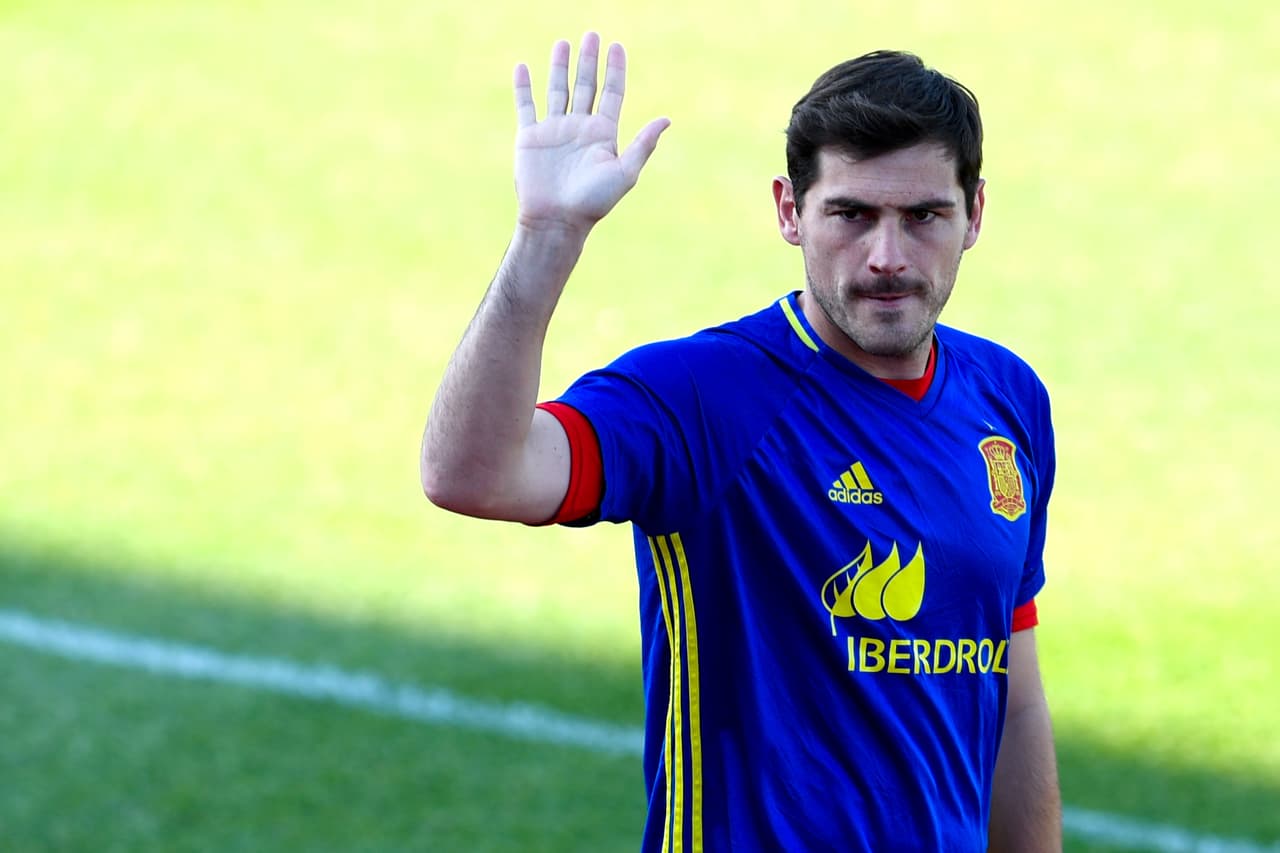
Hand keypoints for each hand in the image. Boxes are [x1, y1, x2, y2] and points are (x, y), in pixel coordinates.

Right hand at [512, 33, 668, 233]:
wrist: (556, 221)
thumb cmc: (592, 202)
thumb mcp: (625, 172)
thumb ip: (643, 144)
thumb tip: (667, 119)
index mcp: (603, 134)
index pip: (612, 93)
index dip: (615, 70)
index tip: (617, 46)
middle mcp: (579, 128)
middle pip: (586, 85)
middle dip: (589, 60)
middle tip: (592, 35)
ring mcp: (554, 130)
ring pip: (558, 90)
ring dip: (560, 66)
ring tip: (563, 43)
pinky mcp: (530, 137)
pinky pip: (526, 106)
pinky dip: (523, 87)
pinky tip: (523, 67)